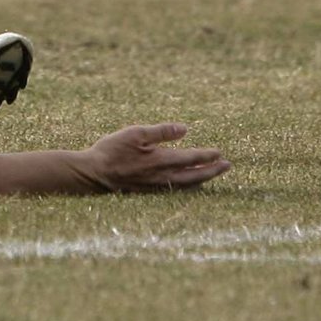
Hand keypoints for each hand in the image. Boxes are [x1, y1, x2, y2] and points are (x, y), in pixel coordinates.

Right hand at [86, 123, 229, 192]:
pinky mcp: (148, 192)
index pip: (191, 158)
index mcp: (161, 160)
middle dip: (211, 171)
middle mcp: (162, 177)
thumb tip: (184, 129)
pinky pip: (175, 190)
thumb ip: (161, 131)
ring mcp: (156, 187)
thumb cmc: (112, 150)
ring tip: (212, 174)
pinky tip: (187, 183)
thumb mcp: (136, 133)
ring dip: (201, 179)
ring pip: (186, 185)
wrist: (93, 173)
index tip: (220, 153)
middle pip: (194, 176)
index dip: (207, 156)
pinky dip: (187, 186)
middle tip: (227, 166)